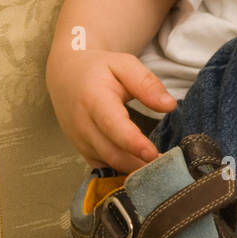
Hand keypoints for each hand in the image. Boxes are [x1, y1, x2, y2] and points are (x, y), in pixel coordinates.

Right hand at [46, 48, 175, 173]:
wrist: (66, 76)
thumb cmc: (100, 69)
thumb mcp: (124, 65)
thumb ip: (147, 84)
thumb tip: (170, 105)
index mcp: (93, 100)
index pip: (112, 126)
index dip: (132, 143)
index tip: (153, 154)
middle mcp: (83, 125)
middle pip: (111, 152)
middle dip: (139, 164)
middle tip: (169, 168)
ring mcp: (80, 141)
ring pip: (108, 163)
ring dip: (134, 171)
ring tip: (162, 171)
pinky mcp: (83, 150)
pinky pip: (103, 167)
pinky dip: (123, 172)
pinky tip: (146, 172)